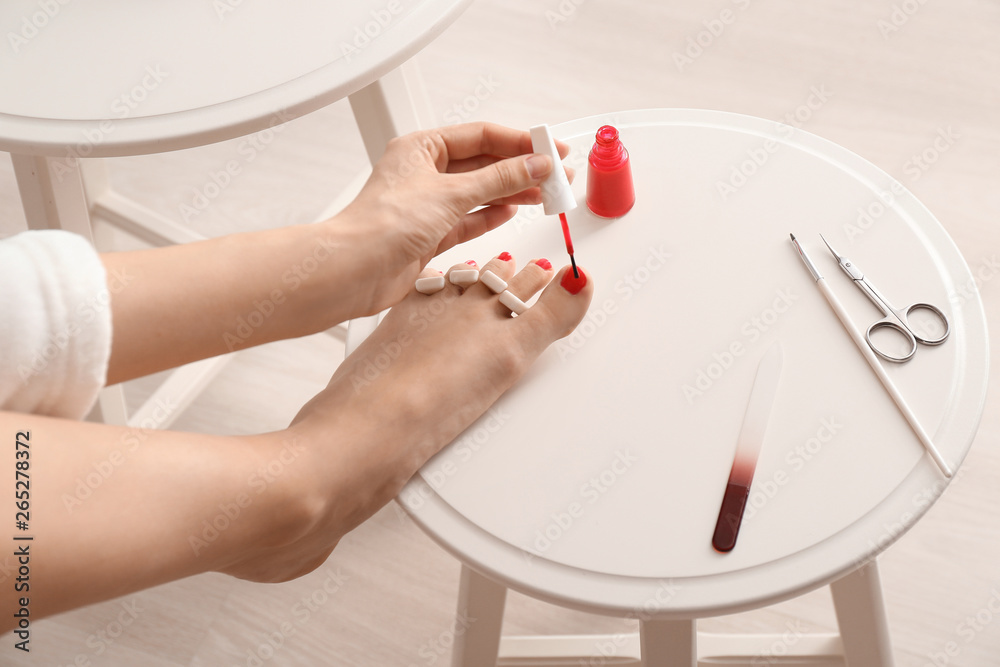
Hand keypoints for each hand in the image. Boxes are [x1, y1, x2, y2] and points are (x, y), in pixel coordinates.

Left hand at [337, 122, 571, 315]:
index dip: (519, 142)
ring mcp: (427, 205)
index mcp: (421, 148)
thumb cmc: (384, 224)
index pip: (481, 137)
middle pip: (483, 164)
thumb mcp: (451, 193)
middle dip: (520, 169)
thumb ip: (498, 179)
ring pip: (479, 193)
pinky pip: (469, 220)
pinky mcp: (430, 235)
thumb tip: (534, 165)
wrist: (355, 270)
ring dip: (511, 192)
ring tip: (544, 194)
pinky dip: (491, 216)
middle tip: (555, 175)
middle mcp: (423, 174)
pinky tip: (511, 211)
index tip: (550, 150)